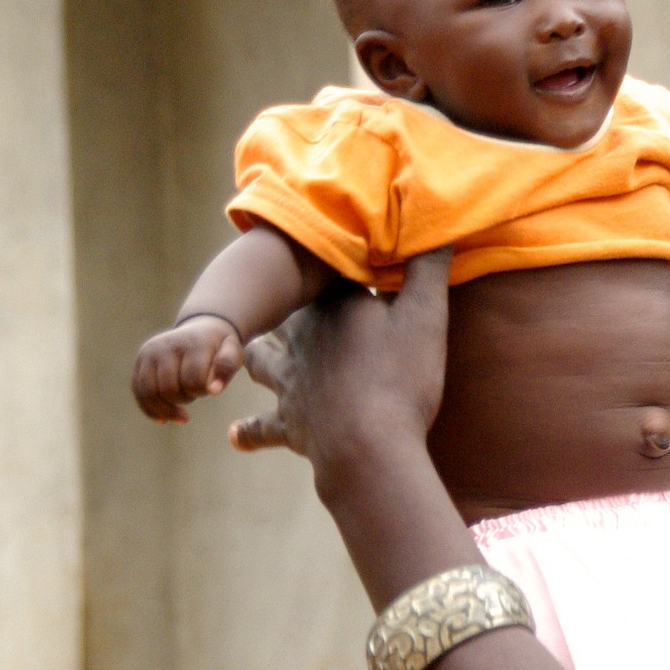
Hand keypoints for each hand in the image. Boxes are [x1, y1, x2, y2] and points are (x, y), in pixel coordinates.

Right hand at [132, 314, 244, 422]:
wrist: (202, 327)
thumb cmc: (219, 347)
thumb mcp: (232, 352)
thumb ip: (226, 368)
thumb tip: (214, 391)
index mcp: (191, 343)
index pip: (192, 380)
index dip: (201, 391)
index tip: (209, 389)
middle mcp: (166, 345)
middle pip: (168, 389)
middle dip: (184, 399)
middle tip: (195, 394)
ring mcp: (149, 352)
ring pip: (149, 392)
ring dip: (166, 409)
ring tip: (181, 414)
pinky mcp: (140, 360)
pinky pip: (138, 391)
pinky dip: (150, 409)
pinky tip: (163, 419)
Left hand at [228, 248, 451, 486]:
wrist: (365, 445)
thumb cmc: (399, 378)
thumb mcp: (426, 317)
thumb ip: (429, 269)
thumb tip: (436, 224)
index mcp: (336, 307)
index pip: (332, 274)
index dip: (339, 263)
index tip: (341, 252)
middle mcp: (303, 339)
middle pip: (289, 312)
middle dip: (287, 302)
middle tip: (282, 292)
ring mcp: (291, 382)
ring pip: (262, 359)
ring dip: (256, 353)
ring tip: (252, 349)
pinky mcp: (289, 423)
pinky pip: (262, 426)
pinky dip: (249, 430)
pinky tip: (233, 435)